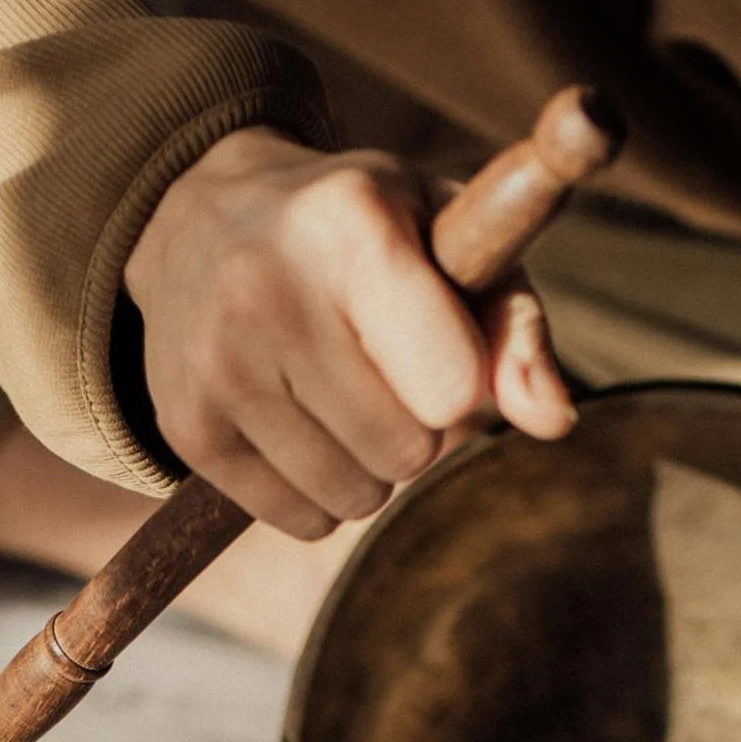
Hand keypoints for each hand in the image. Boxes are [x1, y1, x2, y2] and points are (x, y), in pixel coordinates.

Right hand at [122, 128, 575, 537]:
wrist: (200, 220)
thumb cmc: (365, 232)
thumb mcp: (450, 238)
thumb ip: (515, 326)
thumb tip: (554, 421)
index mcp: (352, 226)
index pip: (453, 388)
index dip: (464, 384)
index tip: (439, 341)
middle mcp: (268, 291)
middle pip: (407, 453)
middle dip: (415, 427)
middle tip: (382, 367)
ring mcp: (218, 364)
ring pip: (354, 498)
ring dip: (367, 467)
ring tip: (338, 392)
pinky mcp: (186, 426)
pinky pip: (301, 521)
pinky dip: (316, 492)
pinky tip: (295, 420)